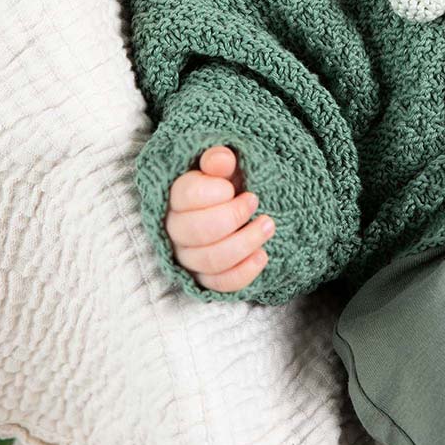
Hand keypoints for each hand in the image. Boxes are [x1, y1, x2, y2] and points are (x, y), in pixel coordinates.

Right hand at [165, 145, 275, 291]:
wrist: (237, 203)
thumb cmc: (227, 181)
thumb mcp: (224, 164)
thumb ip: (219, 159)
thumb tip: (221, 160)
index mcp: (176, 196)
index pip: (185, 196)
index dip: (214, 192)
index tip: (234, 187)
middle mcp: (176, 229)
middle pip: (196, 232)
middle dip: (233, 218)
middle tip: (255, 202)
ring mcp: (189, 257)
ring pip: (210, 260)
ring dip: (244, 244)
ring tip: (268, 225)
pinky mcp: (205, 278)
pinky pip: (221, 284)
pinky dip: (244, 272)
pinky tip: (262, 255)